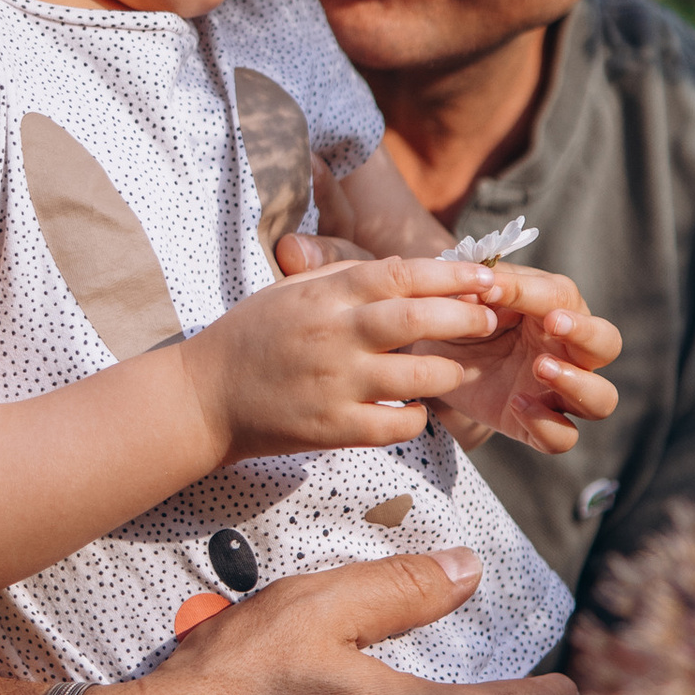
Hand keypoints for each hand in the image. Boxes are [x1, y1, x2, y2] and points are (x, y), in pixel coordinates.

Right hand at [179, 253, 609, 460]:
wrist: (204, 397)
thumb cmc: (252, 336)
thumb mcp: (292, 289)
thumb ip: (344, 275)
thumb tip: (405, 266)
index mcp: (325, 295)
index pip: (399, 274)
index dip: (449, 273)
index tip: (485, 276)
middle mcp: (333, 335)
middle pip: (414, 320)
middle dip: (463, 318)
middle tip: (490, 320)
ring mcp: (334, 384)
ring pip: (415, 376)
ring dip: (448, 372)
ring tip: (461, 369)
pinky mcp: (332, 428)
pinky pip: (395, 425)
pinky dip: (416, 417)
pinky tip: (417, 409)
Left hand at [423, 259, 622, 454]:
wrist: (435, 366)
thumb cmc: (461, 324)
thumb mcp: (463, 301)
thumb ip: (477, 290)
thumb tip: (483, 285)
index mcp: (555, 310)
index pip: (560, 296)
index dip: (530, 293)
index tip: (491, 290)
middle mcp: (568, 352)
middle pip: (608, 344)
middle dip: (586, 332)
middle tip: (554, 324)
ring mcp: (557, 393)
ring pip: (601, 398)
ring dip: (577, 382)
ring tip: (539, 367)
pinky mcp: (538, 427)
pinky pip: (563, 437)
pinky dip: (546, 425)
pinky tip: (516, 405)